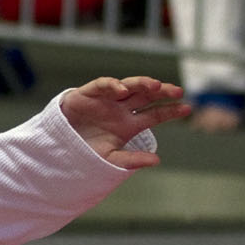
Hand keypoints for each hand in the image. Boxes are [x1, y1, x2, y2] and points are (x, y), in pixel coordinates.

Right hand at [58, 76, 190, 169]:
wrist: (57, 149)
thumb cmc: (83, 153)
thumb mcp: (109, 159)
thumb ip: (132, 160)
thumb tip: (157, 160)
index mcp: (129, 124)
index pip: (155, 114)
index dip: (171, 111)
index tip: (187, 108)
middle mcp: (120, 109)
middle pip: (146, 96)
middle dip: (162, 92)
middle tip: (177, 91)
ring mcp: (106, 100)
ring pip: (129, 86)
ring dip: (142, 84)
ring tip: (154, 86)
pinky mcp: (88, 94)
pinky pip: (103, 85)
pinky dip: (112, 86)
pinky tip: (121, 90)